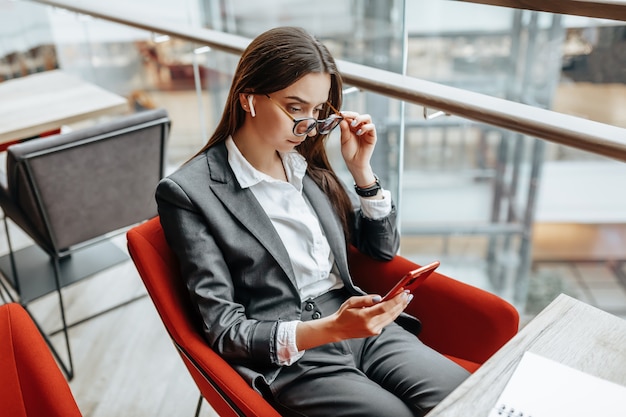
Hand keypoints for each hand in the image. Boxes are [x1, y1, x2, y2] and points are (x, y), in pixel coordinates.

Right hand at [295, 292, 410, 350]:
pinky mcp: (375, 332)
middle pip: (391, 313)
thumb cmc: (343, 314)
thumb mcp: (351, 302)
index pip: (385, 308)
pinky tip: (397, 306)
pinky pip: (387, 321)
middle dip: (401, 303)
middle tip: (408, 294)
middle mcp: (371, 325)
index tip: (403, 293)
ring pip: (391, 318)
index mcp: (365, 317)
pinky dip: (393, 313)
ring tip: (406, 299)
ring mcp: (374, 330)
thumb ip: (366, 299)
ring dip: (400, 308)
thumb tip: (379, 297)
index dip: (396, 300)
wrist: (338, 329)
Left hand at [338, 111, 376, 185]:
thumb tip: (342, 119)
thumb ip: (344, 129)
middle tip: (346, 116)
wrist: (354, 162)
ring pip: (367, 118)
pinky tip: (359, 132)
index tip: (340, 113)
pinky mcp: (372, 136)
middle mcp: (359, 127)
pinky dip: (365, 127)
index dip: (345, 114)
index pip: (350, 116)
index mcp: (351, 126)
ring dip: (360, 119)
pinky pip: (371, 127)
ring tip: (353, 125)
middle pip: (358, 115)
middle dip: (352, 114)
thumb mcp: (344, 139)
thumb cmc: (348, 151)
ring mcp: (366, 130)